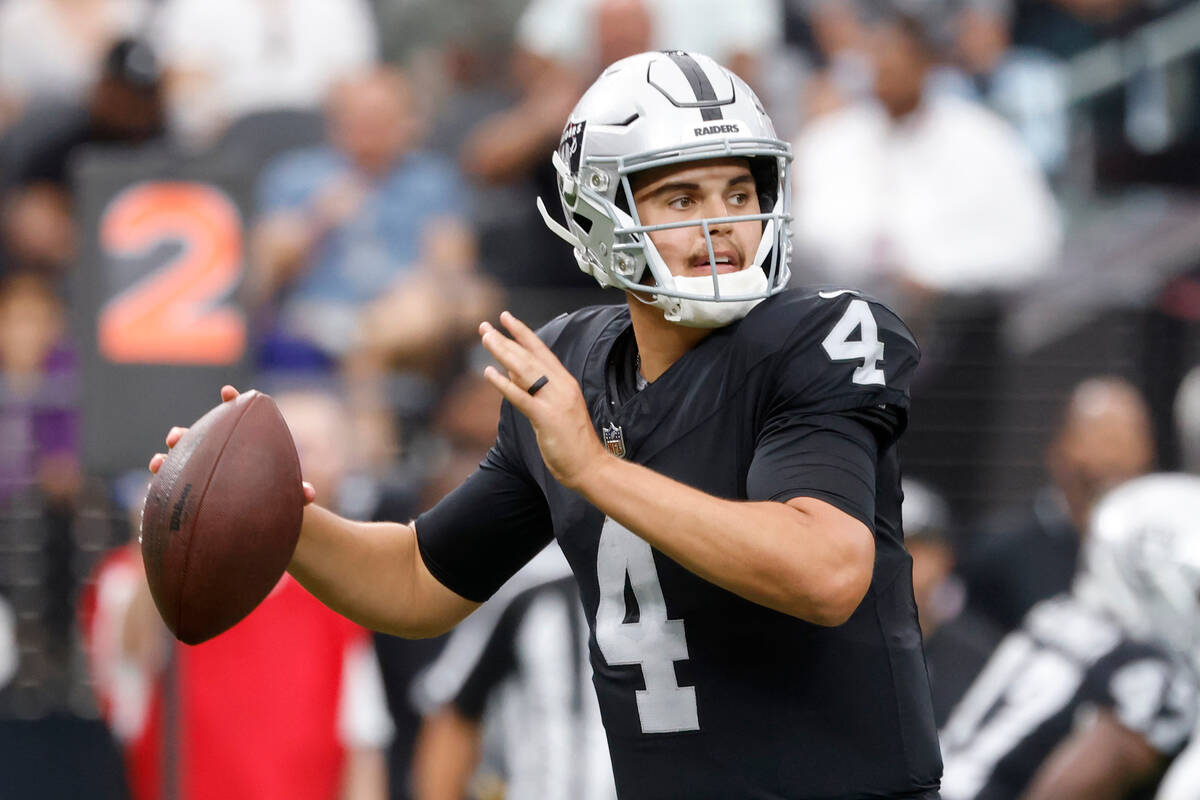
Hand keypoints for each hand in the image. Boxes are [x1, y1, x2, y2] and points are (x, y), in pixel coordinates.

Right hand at [148, 385, 316, 504]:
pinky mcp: (187, 492)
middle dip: (184, 434)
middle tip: (176, 436)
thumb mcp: (286, 496)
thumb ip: (297, 492)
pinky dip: (160, 488)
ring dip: (164, 459)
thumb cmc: (274, 497)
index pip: (236, 416)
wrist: (259, 517)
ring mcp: (198, 472)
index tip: (228, 392)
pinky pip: (169, 488)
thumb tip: (309, 496)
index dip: (232, 403)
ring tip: (157, 463)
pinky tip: (151, 494)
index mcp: (242, 444)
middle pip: (196, 438)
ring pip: (177, 462)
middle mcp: (215, 453)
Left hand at [478, 311, 608, 488]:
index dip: (523, 332)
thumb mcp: (555, 407)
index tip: (506, 318)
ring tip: (485, 339)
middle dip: (505, 339)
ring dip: (503, 352)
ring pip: (525, 370)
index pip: (541, 350)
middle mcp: (561, 386)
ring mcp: (555, 401)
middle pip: (529, 356)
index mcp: (565, 382)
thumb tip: (512, 369)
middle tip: (484, 327)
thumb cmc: (573, 440)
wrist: (590, 465)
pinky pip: (521, 396)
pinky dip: (504, 383)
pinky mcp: (546, 417)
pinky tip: (489, 372)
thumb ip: (535, 387)